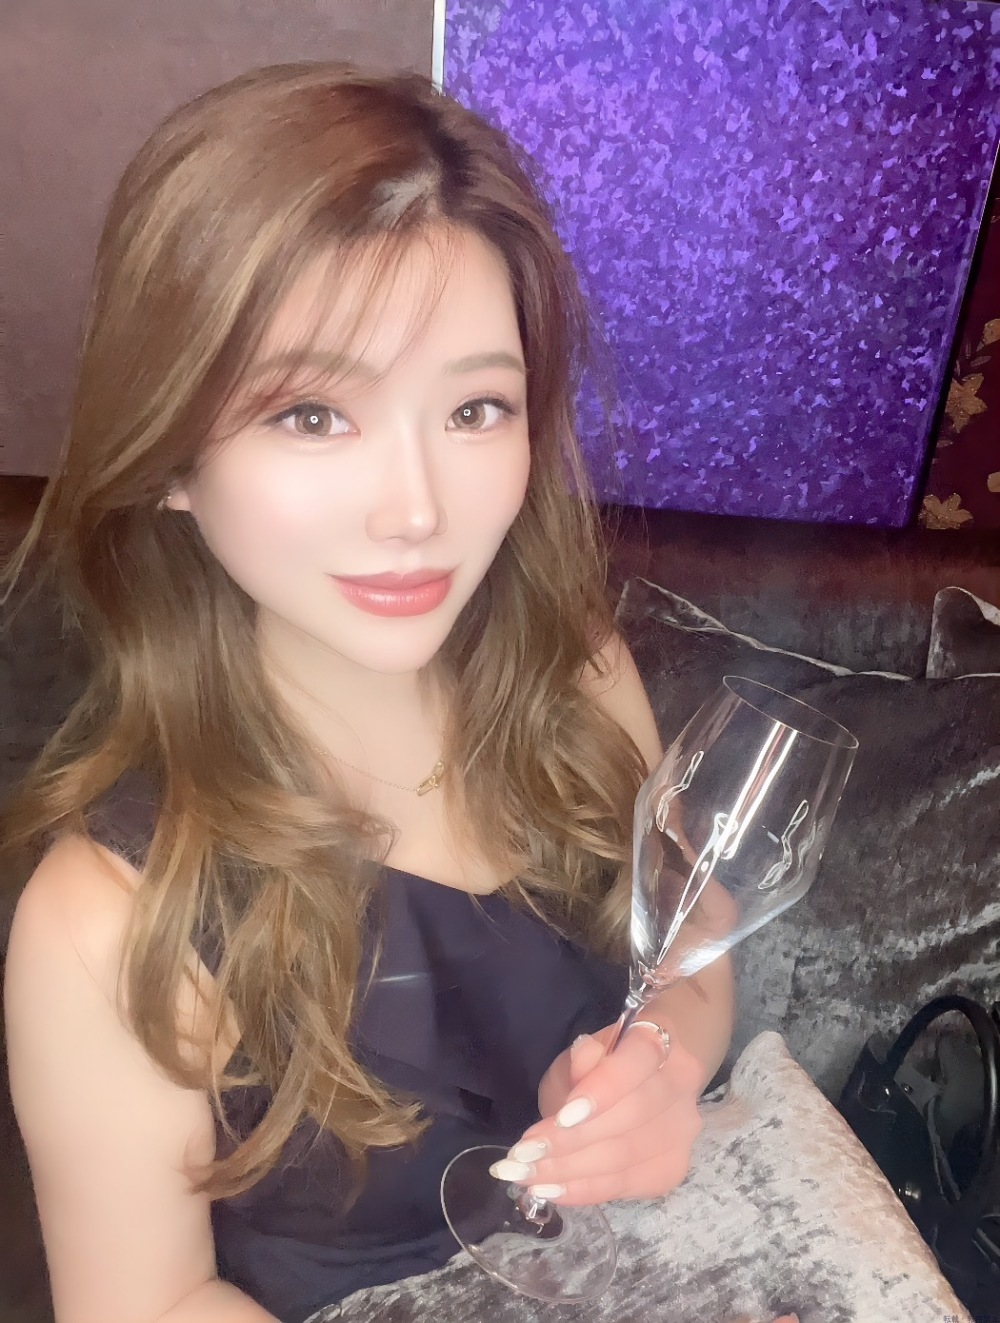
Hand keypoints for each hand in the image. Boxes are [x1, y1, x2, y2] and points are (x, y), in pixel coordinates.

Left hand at [490, 1018, 704, 1205]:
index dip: (603, 1089)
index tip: (562, 1116)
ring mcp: (682, 1132)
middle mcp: (680, 1086)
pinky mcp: (671, 1169)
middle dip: (570, 1141)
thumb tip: (582, 1062)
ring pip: (625, 1158)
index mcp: (661, 1041)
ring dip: (568, 1172)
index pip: (638, 1062)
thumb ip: (583, 1058)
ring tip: (526, 1176)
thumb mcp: (586, 1049)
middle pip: (630, 1118)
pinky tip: (550, 1190)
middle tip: (522, 1155)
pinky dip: (583, 1190)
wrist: (649, 1078)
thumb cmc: (607, 1060)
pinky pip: (624, 1186)